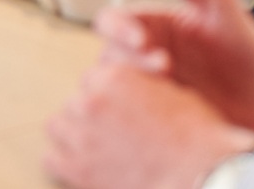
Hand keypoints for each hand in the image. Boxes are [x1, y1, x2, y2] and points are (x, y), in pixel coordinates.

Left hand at [44, 61, 253, 188]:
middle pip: (76, 102)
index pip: (94, 79)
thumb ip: (141, 87)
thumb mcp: (174, 95)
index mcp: (113, 76)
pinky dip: (65, 163)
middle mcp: (91, 99)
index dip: (110, 97)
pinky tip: (87, 169)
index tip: (122, 114)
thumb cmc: (198, 140)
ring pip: (59, 126)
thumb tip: (129, 94)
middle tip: (114, 137)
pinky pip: (51, 158)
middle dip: (92, 116)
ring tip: (100, 152)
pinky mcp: (76, 168)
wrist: (201, 178)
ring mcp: (80, 134)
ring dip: (75, 136)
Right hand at [94, 0, 253, 131]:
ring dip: (134, 88)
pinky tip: (170, 111)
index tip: (142, 41)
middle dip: (129, 61)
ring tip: (170, 91)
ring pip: (118, 87)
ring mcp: (153, 87)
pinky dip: (142, 112)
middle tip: (163, 67)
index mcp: (154, 25)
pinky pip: (136, 113)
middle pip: (109, 55)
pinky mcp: (161, 116)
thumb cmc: (248, 46)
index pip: (114, 22)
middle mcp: (147, 55)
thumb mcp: (217, 1)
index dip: (119, 30)